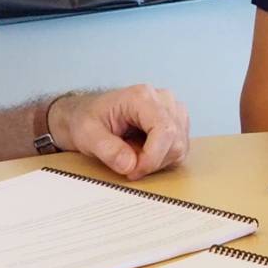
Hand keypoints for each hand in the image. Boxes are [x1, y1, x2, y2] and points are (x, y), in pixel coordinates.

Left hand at [48, 85, 189, 179]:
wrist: (87, 114)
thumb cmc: (87, 119)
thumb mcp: (87, 135)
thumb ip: (107, 150)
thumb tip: (130, 165)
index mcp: (141, 97)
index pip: (165, 130)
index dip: (153, 157)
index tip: (133, 171)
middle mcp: (163, 99)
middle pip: (175, 141)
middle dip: (153, 161)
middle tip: (128, 166)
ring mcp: (173, 110)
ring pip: (180, 146)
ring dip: (158, 161)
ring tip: (133, 155)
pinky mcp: (177, 122)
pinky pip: (179, 148)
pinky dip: (162, 159)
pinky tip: (143, 153)